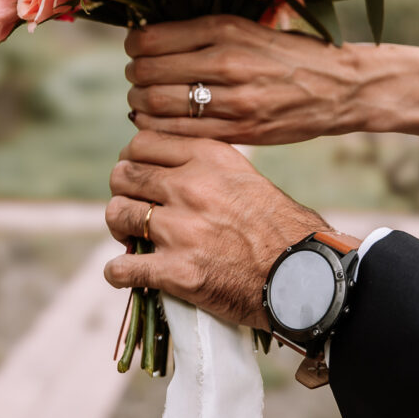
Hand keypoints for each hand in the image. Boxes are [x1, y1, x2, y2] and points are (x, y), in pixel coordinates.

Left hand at [104, 130, 333, 328]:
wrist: (302, 275)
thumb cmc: (280, 227)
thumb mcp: (244, 176)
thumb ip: (204, 166)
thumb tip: (164, 166)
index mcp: (208, 158)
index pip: (141, 142)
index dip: (132, 159)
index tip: (137, 174)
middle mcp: (190, 186)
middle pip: (123, 175)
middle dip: (122, 192)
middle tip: (132, 207)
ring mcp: (180, 229)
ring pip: (117, 214)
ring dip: (119, 228)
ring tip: (130, 239)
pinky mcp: (176, 270)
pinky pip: (121, 267)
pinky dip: (117, 272)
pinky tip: (125, 273)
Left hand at [125, 15, 363, 144]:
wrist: (341, 86)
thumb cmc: (288, 53)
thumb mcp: (247, 27)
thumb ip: (203, 32)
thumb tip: (150, 38)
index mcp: (225, 29)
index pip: (151, 39)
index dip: (135, 46)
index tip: (138, 49)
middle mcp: (226, 62)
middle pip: (149, 72)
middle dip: (135, 75)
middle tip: (138, 77)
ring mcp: (233, 100)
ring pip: (158, 105)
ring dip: (141, 103)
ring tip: (144, 100)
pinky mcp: (240, 131)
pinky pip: (181, 133)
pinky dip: (159, 129)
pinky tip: (159, 123)